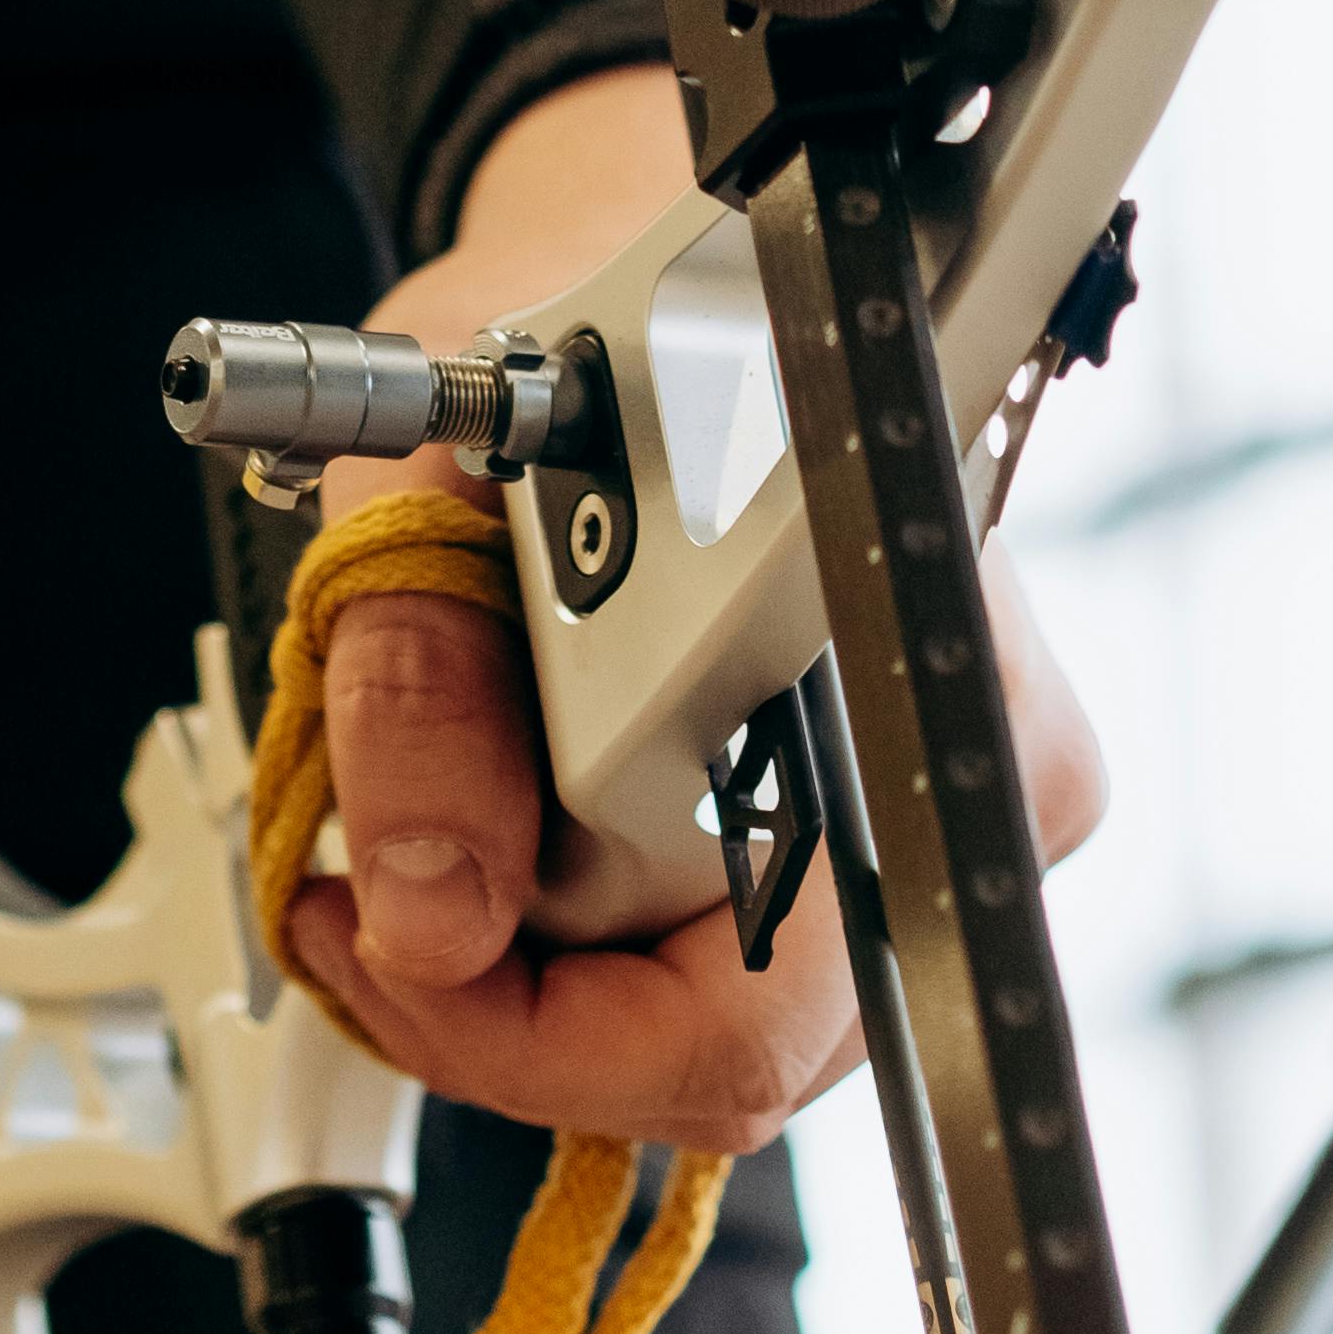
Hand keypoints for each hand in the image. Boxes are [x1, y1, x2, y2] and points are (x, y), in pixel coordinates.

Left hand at [275, 66, 1108, 1150]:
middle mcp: (974, 780)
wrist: (663, 290)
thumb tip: (428, 911)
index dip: (534, 1023)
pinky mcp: (894, 849)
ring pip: (712, 1022)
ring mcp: (947, 831)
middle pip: (722, 1044)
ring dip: (536, 957)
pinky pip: (723, 971)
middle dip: (504, 986)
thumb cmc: (577, 359)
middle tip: (358, 874)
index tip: (378, 932)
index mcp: (902, 680)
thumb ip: (421, 692)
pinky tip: (504, 824)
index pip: (744, 1012)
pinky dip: (587, 927)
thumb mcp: (436, 488)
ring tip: (427, 817)